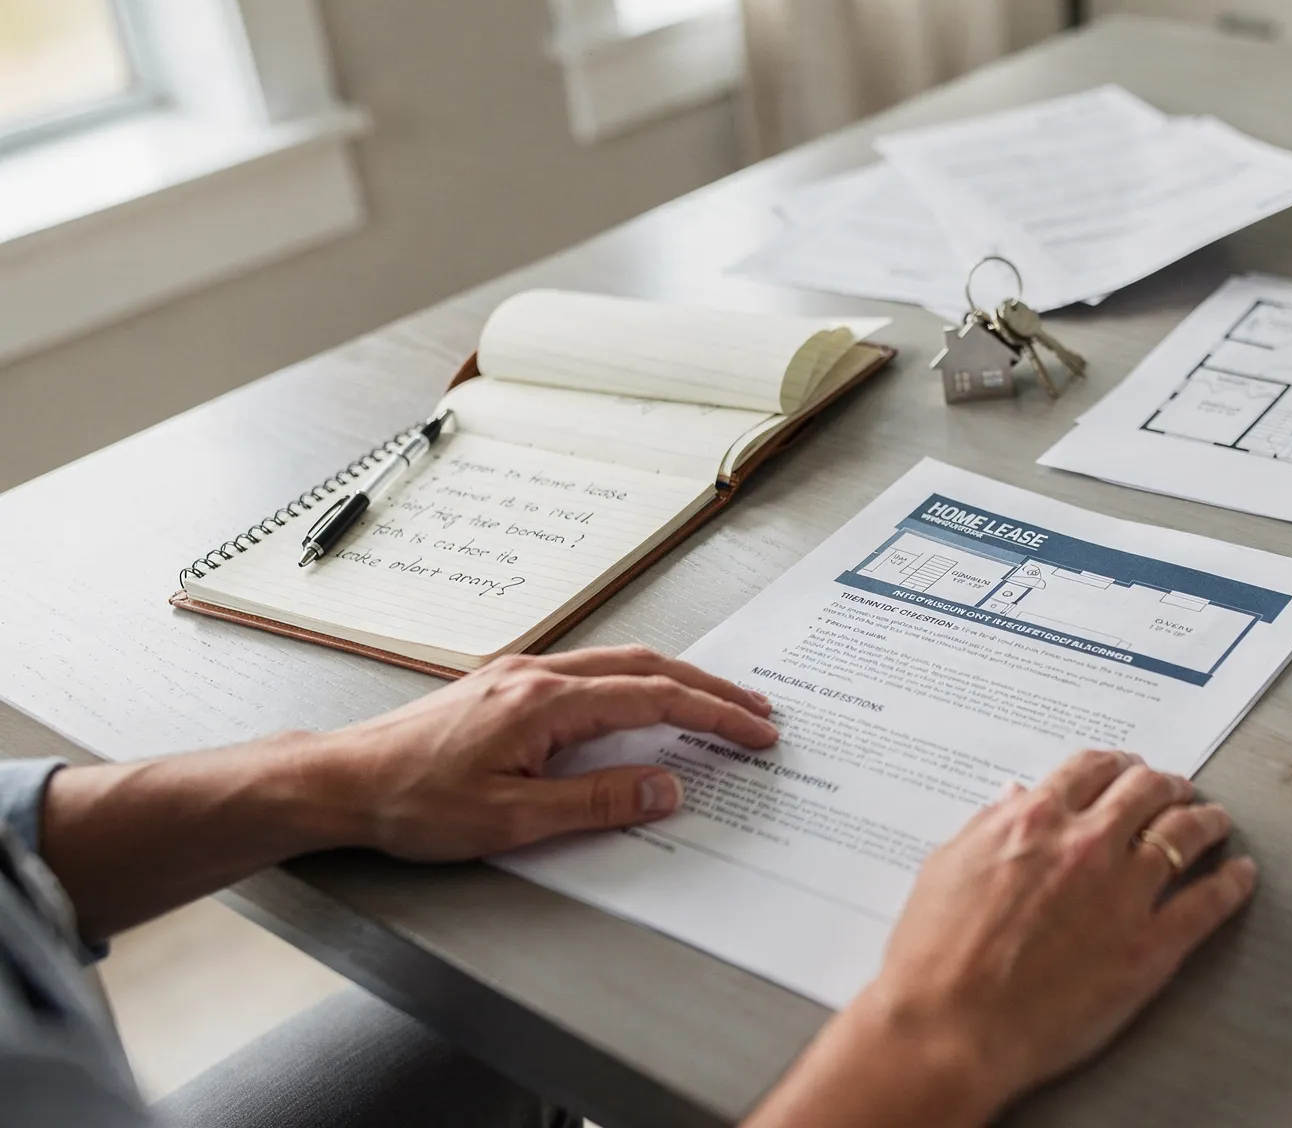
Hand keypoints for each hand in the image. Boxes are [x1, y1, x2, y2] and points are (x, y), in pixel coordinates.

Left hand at [39, 644, 776, 940]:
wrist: (340, 781)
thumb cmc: (413, 804)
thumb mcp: (512, 820)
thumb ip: (597, 802)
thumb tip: (666, 788)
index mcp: (546, 702)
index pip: (654, 700)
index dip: (713, 715)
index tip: (756, 732)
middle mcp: (538, 674)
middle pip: (647, 668)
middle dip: (709, 689)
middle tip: (757, 711)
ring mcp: (519, 674)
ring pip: (619, 663)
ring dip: (674, 682)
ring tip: (715, 705)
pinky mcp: (505, 685)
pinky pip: (589, 671)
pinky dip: (635, 683)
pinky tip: (642, 702)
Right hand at [747, 750, 1255, 1126]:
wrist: (948, 1027)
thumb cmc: (934, 957)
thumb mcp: (948, 867)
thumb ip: (989, 826)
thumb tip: (1014, 799)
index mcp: (1035, 821)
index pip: (1091, 769)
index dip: (1116, 765)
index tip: (1126, 770)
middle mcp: (1087, 845)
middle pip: (1147, 790)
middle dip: (1166, 784)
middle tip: (1175, 789)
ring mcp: (1125, 893)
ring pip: (1186, 832)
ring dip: (1206, 819)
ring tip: (1215, 819)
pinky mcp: (1151, 946)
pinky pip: (1209, 902)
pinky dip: (1232, 882)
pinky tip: (1239, 875)